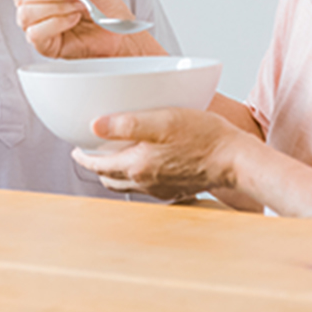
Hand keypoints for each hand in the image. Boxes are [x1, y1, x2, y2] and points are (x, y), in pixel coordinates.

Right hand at [1, 0, 157, 58]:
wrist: (121, 31)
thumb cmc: (103, 6)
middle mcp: (33, 7)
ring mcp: (36, 27)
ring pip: (27, 13)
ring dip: (58, 6)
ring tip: (80, 6)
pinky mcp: (44, 45)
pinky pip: (36, 32)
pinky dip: (57, 22)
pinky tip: (73, 19)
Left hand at [71, 107, 241, 199]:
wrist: (235, 159)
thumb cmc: (204, 137)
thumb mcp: (163, 121)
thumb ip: (127, 124)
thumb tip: (94, 126)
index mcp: (137, 166)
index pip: (99, 165)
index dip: (84, 156)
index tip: (76, 149)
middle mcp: (146, 182)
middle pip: (110, 178)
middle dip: (98, 166)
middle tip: (93, 152)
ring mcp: (161, 189)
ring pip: (128, 184)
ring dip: (116, 172)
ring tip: (116, 156)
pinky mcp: (176, 190)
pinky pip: (148, 186)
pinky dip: (138, 176)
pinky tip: (148, 163)